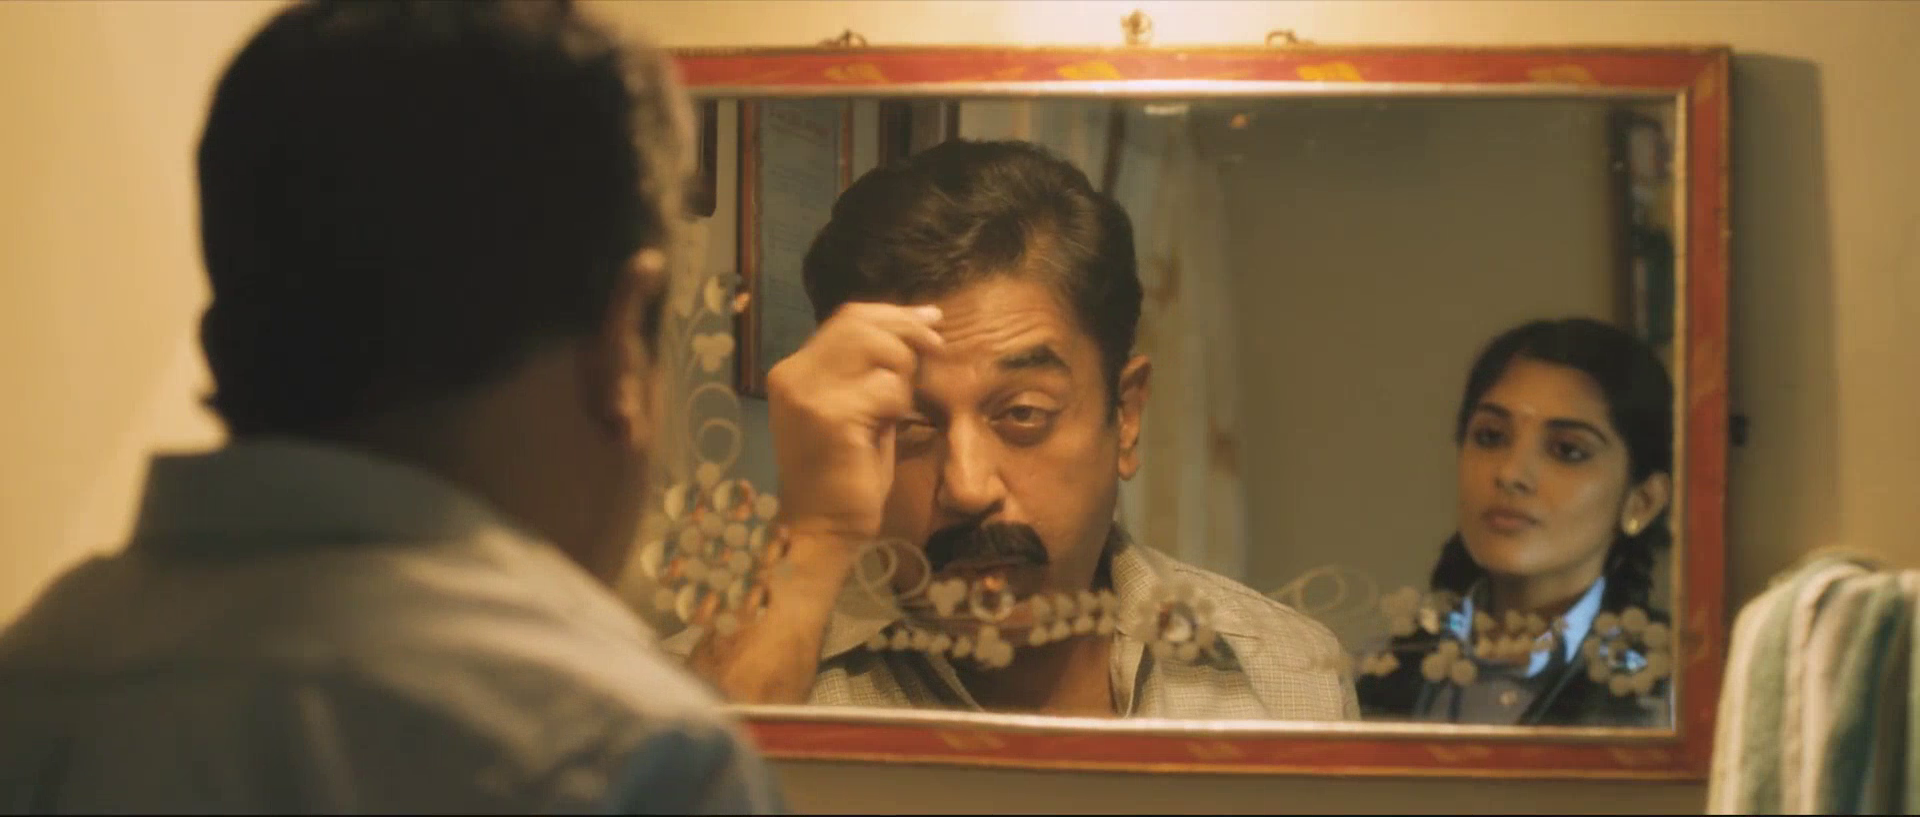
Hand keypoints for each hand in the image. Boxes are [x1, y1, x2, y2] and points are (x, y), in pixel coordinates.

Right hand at [766, 302, 943, 540]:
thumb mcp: (859, 407)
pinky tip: (886, 428)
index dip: (895, 314)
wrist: (824, 527)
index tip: (933, 320)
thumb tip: (922, 323)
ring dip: (901, 376)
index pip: (848, 317)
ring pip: (878, 350)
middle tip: (937, 351)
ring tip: (894, 409)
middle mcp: (793, 374)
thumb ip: (874, 368)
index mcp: (795, 370)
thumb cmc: (847, 473)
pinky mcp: (830, 415)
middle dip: (908, 334)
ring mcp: (808, 393)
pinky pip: (886, 388)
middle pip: (862, 324)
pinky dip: (898, 405)